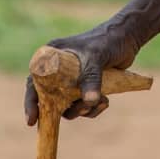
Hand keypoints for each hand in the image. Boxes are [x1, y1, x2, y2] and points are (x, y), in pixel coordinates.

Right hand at [23, 21, 139, 125]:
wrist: (128, 37)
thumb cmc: (107, 40)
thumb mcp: (96, 58)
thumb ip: (91, 79)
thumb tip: (90, 103)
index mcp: (52, 56)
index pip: (35, 82)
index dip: (31, 102)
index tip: (32, 121)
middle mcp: (59, 69)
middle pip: (50, 99)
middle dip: (64, 110)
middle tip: (81, 109)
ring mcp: (73, 78)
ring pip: (68, 105)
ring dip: (82, 109)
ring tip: (100, 103)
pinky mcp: (86, 86)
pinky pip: (82, 105)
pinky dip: (92, 108)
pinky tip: (105, 102)